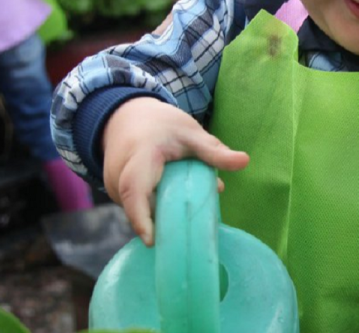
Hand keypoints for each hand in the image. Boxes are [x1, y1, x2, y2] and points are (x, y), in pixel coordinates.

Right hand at [102, 97, 249, 245]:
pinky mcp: (115, 193)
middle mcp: (119, 175)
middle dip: (167, 219)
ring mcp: (113, 186)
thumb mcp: (189, 133)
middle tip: (196, 222)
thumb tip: (245, 161)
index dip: (141, 218)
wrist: (127, 117)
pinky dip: (155, 208)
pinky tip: (172, 202)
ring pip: (139, 210)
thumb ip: (213, 151)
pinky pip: (136, 208)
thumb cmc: (161, 125)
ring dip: (163, 212)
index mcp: (140, 155)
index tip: (152, 242)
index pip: (135, 189)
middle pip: (141, 207)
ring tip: (187, 204)